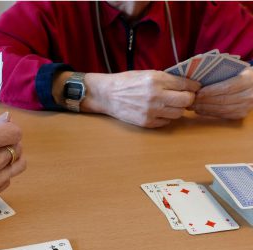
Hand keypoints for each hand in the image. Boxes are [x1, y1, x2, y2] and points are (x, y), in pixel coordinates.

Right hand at [81, 70, 200, 127]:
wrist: (108, 95)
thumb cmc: (127, 82)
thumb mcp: (148, 74)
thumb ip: (167, 79)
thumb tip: (187, 85)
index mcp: (157, 80)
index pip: (186, 85)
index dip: (194, 87)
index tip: (195, 87)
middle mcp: (156, 96)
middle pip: (186, 101)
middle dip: (189, 99)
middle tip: (185, 97)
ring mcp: (151, 111)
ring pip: (178, 113)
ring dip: (178, 109)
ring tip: (171, 104)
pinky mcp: (146, 122)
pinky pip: (166, 122)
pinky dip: (166, 117)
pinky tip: (160, 111)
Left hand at [190, 67, 252, 118]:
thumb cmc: (241, 74)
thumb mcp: (236, 69)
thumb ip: (221, 74)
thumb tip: (198, 80)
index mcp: (248, 79)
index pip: (227, 87)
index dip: (211, 91)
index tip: (198, 92)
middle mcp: (249, 95)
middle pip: (223, 100)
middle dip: (204, 102)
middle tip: (190, 101)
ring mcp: (246, 106)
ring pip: (221, 110)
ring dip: (204, 109)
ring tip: (192, 106)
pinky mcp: (241, 114)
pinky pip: (222, 116)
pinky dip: (209, 114)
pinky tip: (199, 110)